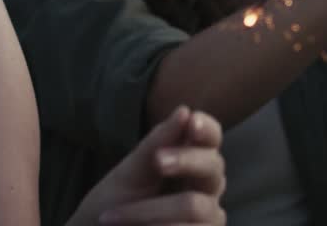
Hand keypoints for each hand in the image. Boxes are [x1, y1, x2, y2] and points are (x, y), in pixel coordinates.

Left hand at [72, 106, 225, 225]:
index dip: (207, 129)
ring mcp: (210, 218)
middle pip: (213, 167)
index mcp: (193, 160)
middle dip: (185, 160)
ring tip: (113, 217)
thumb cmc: (117, 203)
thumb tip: (184, 111)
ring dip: (149, 210)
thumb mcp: (129, 173)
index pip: (211, 138)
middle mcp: (208, 187)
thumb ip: (155, 145)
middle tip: (158, 160)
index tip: (192, 122)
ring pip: (194, 205)